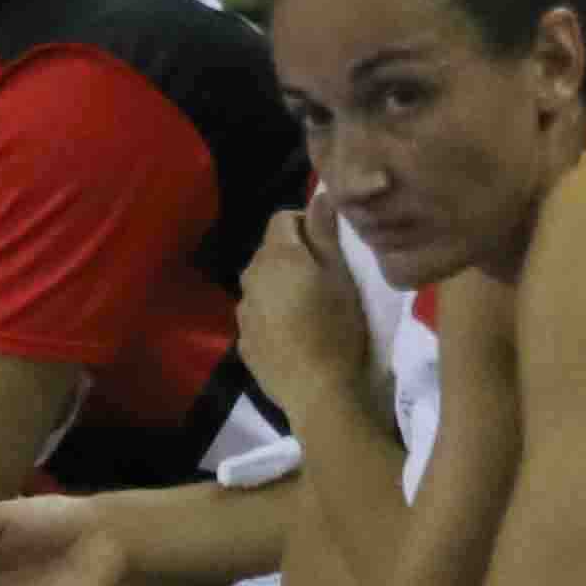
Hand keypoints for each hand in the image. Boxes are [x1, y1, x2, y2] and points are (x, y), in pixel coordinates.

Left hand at [232, 193, 375, 439]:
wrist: (318, 391)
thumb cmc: (337, 327)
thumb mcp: (341, 275)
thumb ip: (325, 232)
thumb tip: (319, 195)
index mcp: (276, 256)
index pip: (283, 218)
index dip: (307, 225)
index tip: (328, 247)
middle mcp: (251, 277)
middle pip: (270, 252)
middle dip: (294, 257)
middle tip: (324, 279)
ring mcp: (243, 311)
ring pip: (262, 284)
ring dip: (281, 287)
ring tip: (309, 310)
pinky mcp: (243, 341)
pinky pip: (258, 315)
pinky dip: (273, 316)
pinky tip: (295, 336)